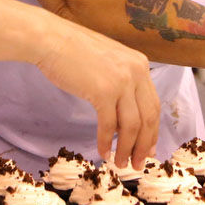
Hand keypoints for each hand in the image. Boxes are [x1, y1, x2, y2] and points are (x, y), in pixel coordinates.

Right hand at [33, 22, 158, 169]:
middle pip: (148, 118)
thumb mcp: (109, 62)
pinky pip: (109, 125)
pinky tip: (103, 153)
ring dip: (127, 149)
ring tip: (121, 164)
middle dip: (144, 145)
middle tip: (138, 164)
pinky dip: (107, 142)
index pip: (153, 104)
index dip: (153, 131)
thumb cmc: (74, 51)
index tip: (149, 149)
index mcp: (140, 64)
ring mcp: (121, 81)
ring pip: (132, 126)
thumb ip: (122, 81)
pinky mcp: (103, 91)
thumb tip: (126, 114)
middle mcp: (136, 72)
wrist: (51, 39)